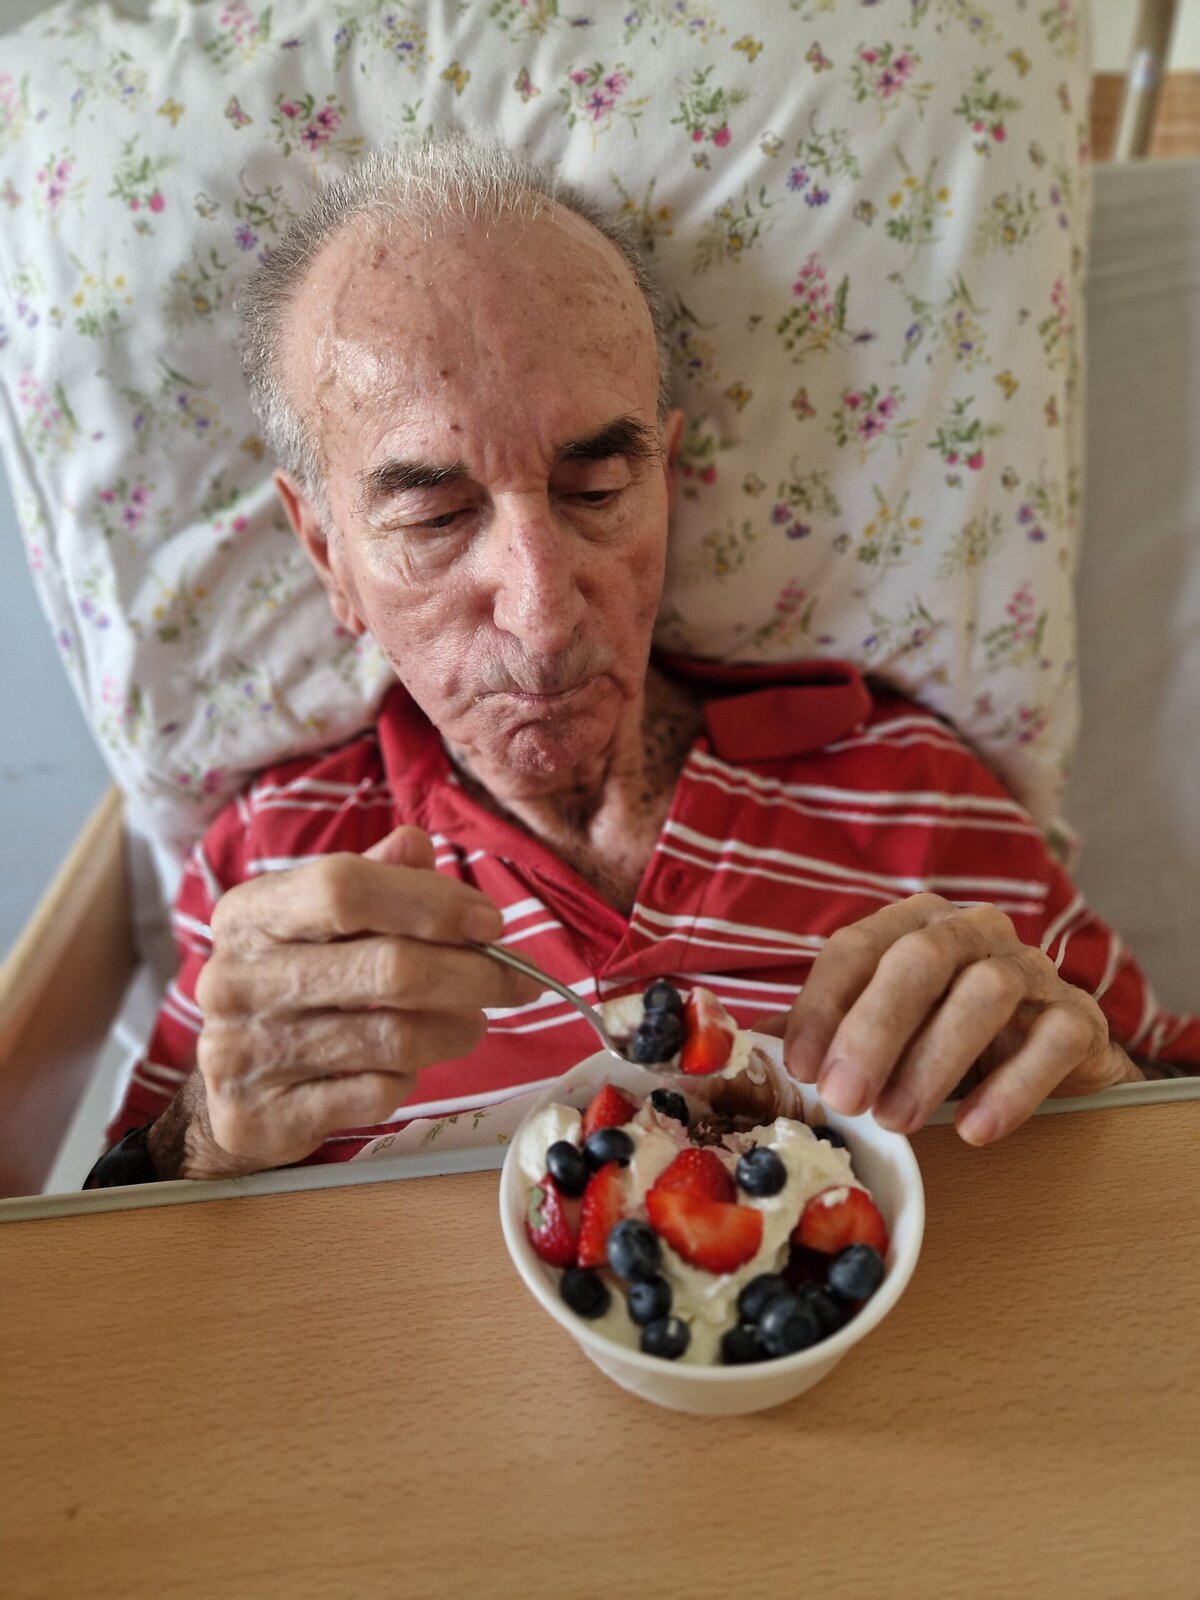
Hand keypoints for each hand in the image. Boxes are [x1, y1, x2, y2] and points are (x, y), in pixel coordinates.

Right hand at [175, 826, 538, 1174]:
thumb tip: (417, 846)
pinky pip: (375, 1094)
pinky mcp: (263, 1118)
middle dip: (473, 973)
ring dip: (456, 1028)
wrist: (225, 1091)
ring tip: (474, 1020)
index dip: (431, 902)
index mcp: (250, 915)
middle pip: (387, 968)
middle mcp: (237, 980)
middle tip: (517, 980)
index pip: (346, 887)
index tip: (490, 922)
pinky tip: (412, 1065)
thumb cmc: (291, 987)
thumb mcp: (317, 922)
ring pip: (392, 1037)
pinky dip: (411, 1078)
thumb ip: (372, 880)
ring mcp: (244, 1054)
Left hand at [781, 894, 1140, 1144]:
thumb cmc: (944, 1040)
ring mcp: (1031, 969)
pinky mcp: (1079, 1018)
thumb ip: (822, 1036)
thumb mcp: (879, 1033)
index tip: (799, 1069)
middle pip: (919, 960)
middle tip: (844, 1099)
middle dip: (874, 1030)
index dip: (822, 1006)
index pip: (856, 947)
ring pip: (985, 992)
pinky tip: (974, 1130)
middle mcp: (972, 931)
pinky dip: (1011, 1087)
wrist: (1052, 1061)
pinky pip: (1051, 1040)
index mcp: (911, 925)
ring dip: (934, 1060)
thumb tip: (744, 1052)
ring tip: (897, 1120)